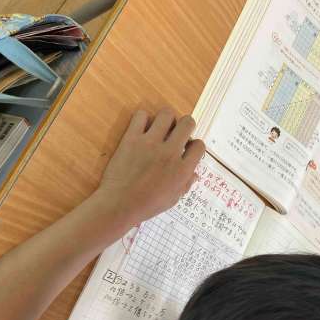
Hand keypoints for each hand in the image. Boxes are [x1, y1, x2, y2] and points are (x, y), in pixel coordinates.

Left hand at [93, 108, 204, 229]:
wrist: (120, 205)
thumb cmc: (147, 206)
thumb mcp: (172, 200)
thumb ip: (185, 184)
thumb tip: (194, 174)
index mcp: (182, 170)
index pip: (199, 146)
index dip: (194, 146)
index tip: (187, 149)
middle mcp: (170, 152)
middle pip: (187, 123)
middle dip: (185, 126)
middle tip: (176, 134)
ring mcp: (151, 143)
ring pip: (167, 114)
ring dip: (166, 120)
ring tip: (160, 129)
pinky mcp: (132, 138)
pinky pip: (141, 115)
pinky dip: (143, 119)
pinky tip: (141, 130)